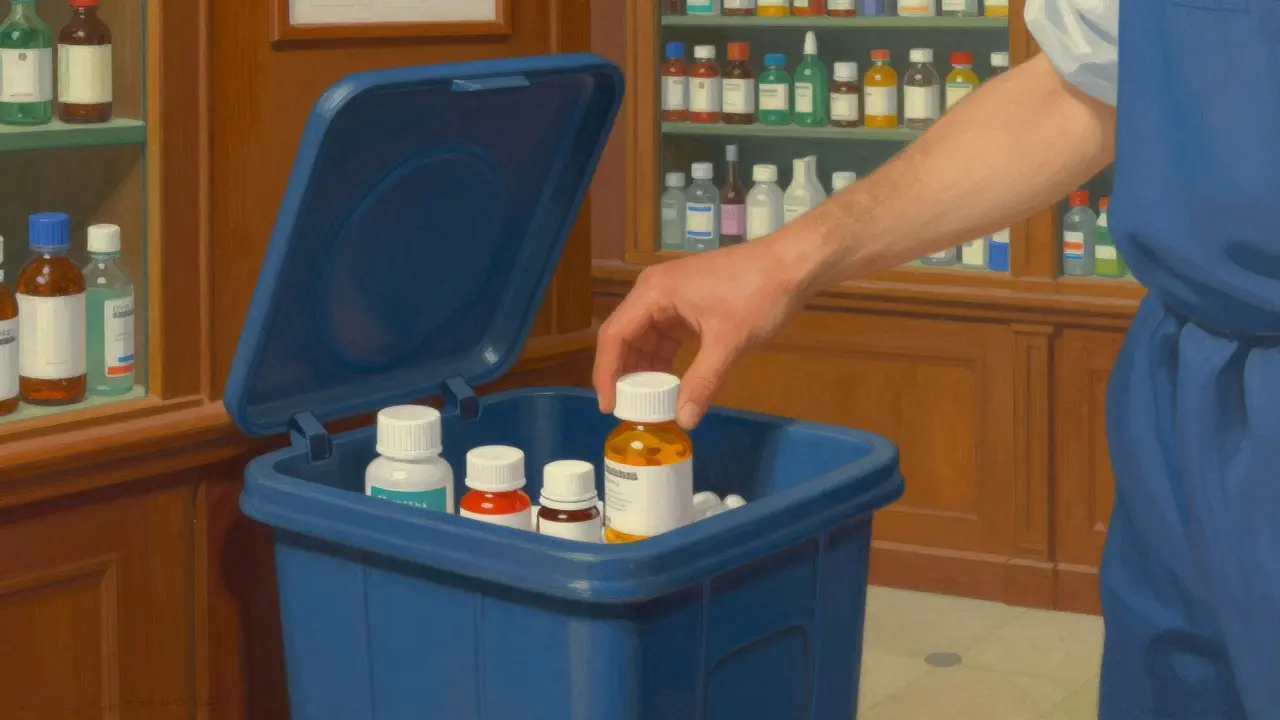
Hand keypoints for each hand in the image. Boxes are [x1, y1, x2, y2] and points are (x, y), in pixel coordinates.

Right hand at [593, 237, 811, 428]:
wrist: (793, 263)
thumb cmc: (759, 294)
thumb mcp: (729, 341)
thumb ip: (702, 381)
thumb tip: (683, 420)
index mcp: (654, 292)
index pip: (614, 335)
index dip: (606, 373)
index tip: (608, 406)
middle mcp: (654, 291)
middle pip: (625, 337)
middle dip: (624, 375)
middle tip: (627, 411)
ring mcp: (672, 297)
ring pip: (645, 338)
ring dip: (645, 370)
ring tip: (646, 404)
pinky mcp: (689, 304)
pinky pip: (665, 336)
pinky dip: (664, 360)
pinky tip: (668, 385)